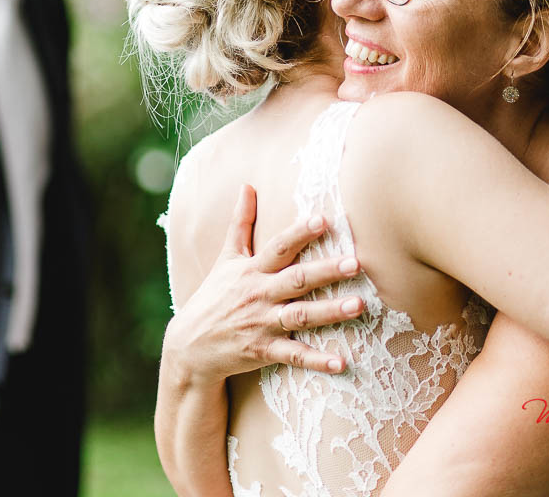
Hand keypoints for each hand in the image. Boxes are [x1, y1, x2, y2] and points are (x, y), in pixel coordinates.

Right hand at [163, 186, 364, 385]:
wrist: (189, 346)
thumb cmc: (214, 297)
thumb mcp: (226, 259)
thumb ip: (241, 223)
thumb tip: (247, 185)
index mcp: (251, 270)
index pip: (278, 247)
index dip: (300, 233)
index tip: (323, 220)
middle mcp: (259, 294)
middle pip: (296, 280)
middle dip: (326, 271)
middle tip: (356, 262)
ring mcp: (262, 324)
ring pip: (300, 316)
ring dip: (330, 312)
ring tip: (359, 305)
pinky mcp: (263, 351)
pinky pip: (294, 356)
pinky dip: (317, 360)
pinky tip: (342, 363)